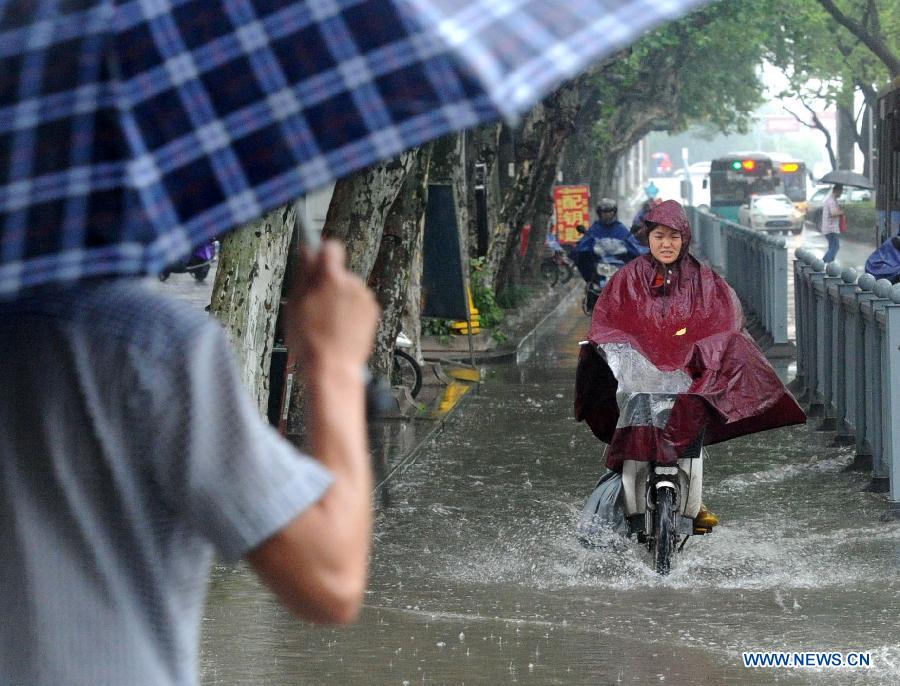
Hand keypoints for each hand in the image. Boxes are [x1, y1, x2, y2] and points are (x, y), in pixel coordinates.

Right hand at [283, 241, 379, 371]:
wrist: (332, 367)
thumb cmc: (310, 341)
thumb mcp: (295, 303)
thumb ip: (304, 272)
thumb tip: (308, 251)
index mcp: (331, 278)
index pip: (331, 247)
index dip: (321, 253)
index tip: (315, 262)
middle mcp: (352, 284)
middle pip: (339, 272)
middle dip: (328, 282)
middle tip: (314, 305)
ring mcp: (365, 299)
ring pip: (349, 289)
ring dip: (339, 298)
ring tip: (326, 322)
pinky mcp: (373, 312)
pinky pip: (358, 303)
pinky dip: (350, 311)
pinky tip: (339, 327)